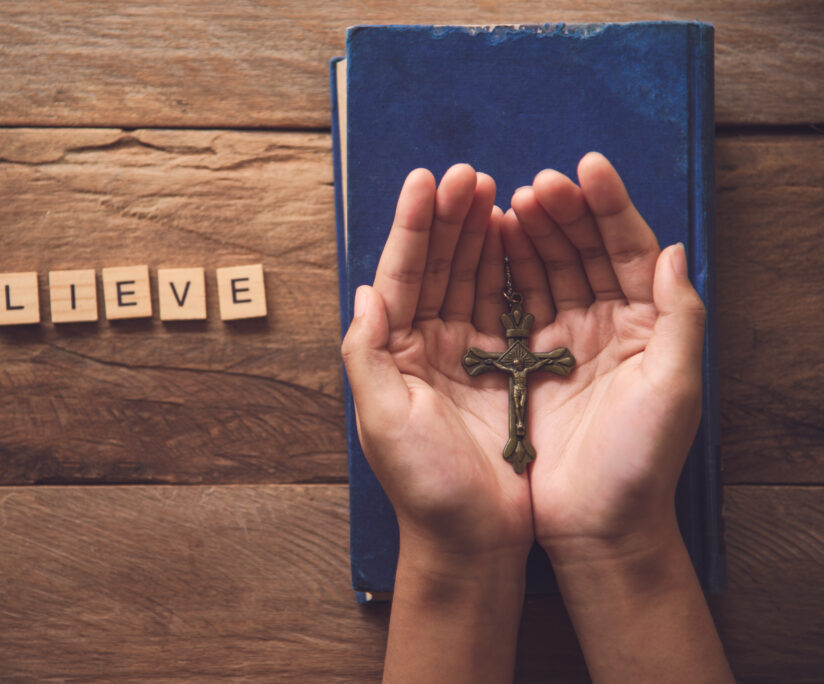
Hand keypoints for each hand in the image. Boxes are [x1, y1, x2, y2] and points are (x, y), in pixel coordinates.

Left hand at [341, 163, 531, 559]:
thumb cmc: (425, 489)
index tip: (426, 179)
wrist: (475, 541)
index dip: (413, 227)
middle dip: (450, 218)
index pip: (400, 275)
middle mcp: (426, 347)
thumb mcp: (384, 422)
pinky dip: (511, 270)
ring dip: (480, 234)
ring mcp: (467, 356)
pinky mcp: (506, 371)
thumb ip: (366, 355)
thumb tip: (363, 292)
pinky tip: (520, 238)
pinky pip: (506, 307)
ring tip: (495, 191)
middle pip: (436, 267)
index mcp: (394, 354)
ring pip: (470, 279)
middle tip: (470, 174)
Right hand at [503, 152, 705, 560]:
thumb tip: (675, 250)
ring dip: (531, 234)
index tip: (587, 167)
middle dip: (562, 212)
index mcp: (647, 326)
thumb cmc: (641, 462)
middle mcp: (609, 326)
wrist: (594, 524)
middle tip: (535, 185)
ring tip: (508, 202)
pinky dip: (505, 271)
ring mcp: (566, 342)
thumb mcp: (673, 388)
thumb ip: (680, 317)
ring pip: (548, 270)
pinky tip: (491, 244)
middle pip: (585, 251)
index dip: (610, 207)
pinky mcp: (529, 362)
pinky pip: (517, 303)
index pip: (630, 250)